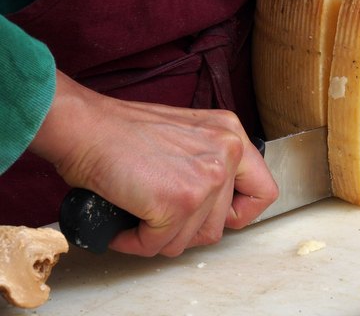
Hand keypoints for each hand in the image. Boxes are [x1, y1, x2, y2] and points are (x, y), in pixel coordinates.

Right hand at [30, 71, 277, 256]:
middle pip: (221, 224)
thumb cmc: (121, 131)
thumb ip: (209, 163)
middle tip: (158, 217)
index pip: (263, 191)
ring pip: (192, 239)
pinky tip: (124, 224)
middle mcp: (227, 152)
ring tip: (137, 215)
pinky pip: (160, 245)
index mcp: (231, 134)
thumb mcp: (187, 135)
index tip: (214, 215)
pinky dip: (136, 242)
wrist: (84, 126)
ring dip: (161, 237)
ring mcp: (207, 178)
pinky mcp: (179, 202)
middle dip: (185, 229)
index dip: (238, 213)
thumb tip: (213, 208)